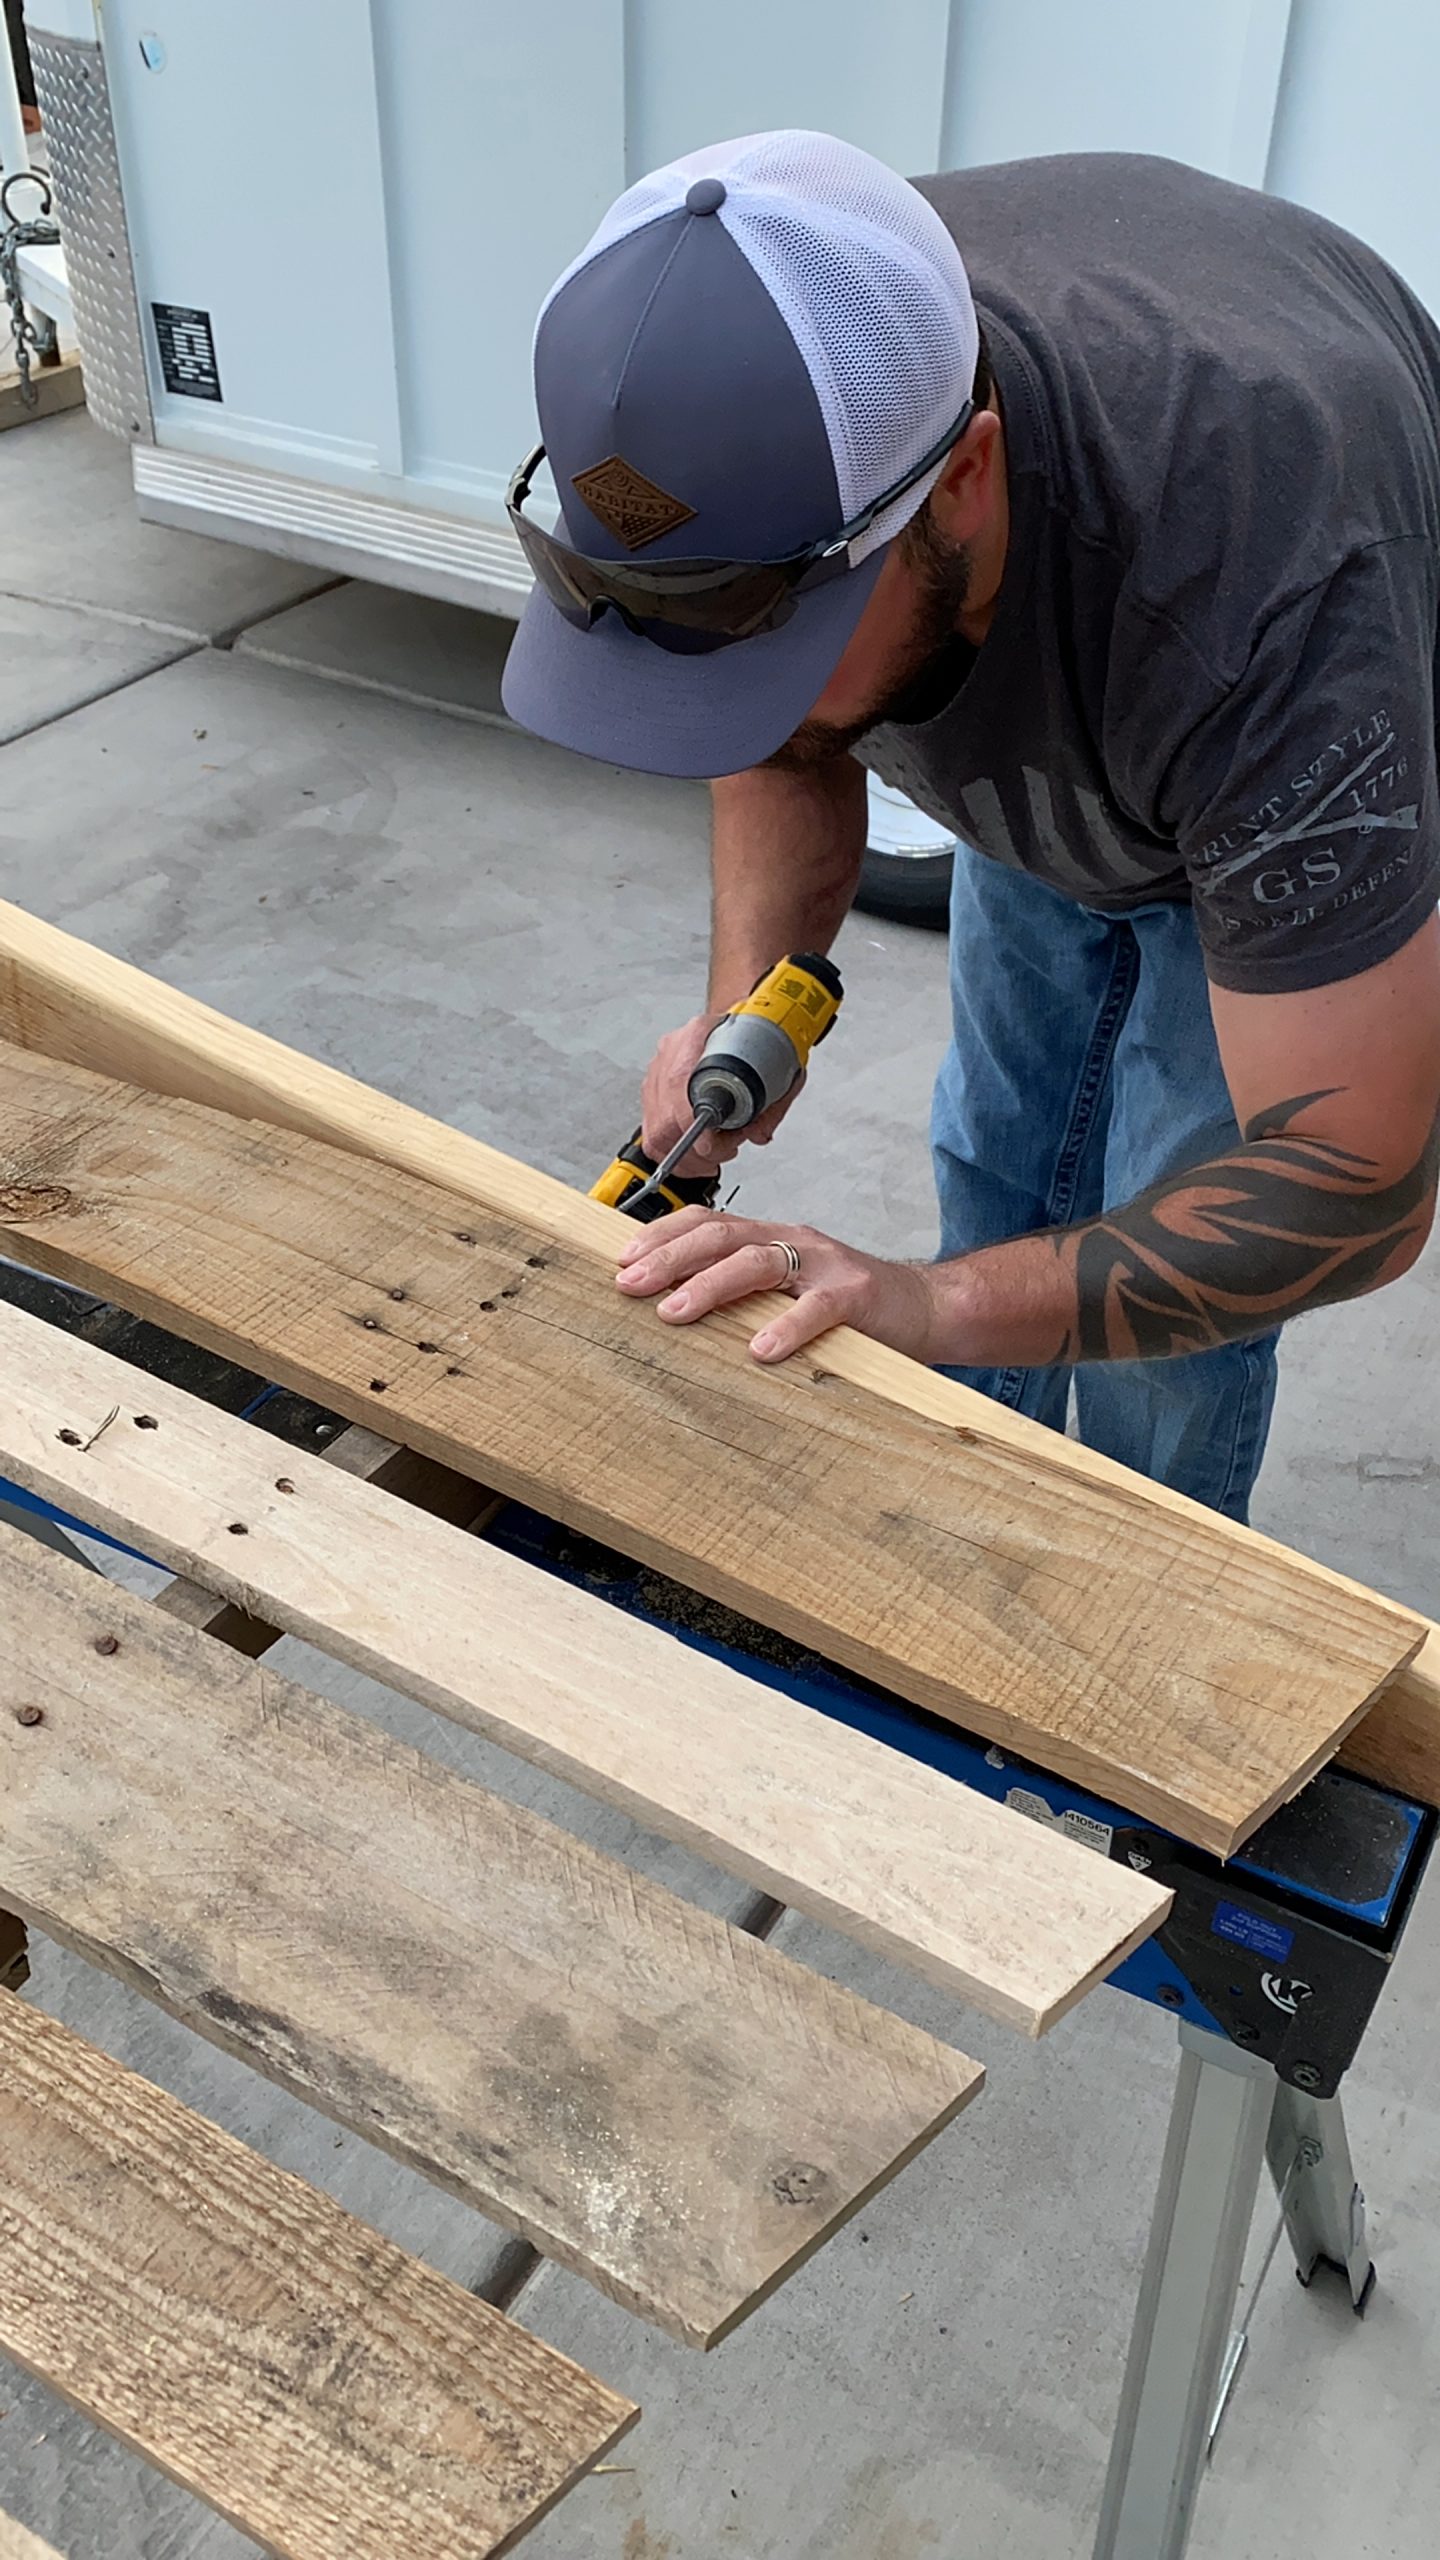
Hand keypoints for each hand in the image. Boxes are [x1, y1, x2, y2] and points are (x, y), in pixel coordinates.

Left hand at [616, 1207, 939, 1362]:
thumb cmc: (849, 1307)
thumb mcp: (789, 1290)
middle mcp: (793, 1242)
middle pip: (722, 1236)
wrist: (926, 1308)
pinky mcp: (857, 1295)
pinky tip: (758, 1350)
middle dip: (669, 1258)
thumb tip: (675, 1307)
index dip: (662, 1236)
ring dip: (709, 1286)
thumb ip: (744, 1292)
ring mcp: (825, 1265)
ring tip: (673, 1312)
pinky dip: (786, 1327)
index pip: (708, 1223)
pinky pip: (817, 1308)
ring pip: (758, 1262)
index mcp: (772, 1237)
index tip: (620, 1259)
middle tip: (630, 1284)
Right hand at [641, 1014, 804, 1173]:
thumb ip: (774, 1102)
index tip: (710, 1143)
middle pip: (665, 1114)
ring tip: (712, 1156)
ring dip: (685, 1156)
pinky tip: (694, 1157)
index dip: (690, 1119)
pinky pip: (652, 1134)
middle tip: (722, 1151)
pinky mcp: (653, 1092)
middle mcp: (673, 1051)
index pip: (679, 1081)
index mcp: (699, 1034)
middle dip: (695, 1147)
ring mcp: (658, 1071)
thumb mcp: (781, 1063)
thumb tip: (759, 1132)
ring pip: (655, 1130)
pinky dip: (673, 1154)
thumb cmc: (757, 1038)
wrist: (745, 1022)